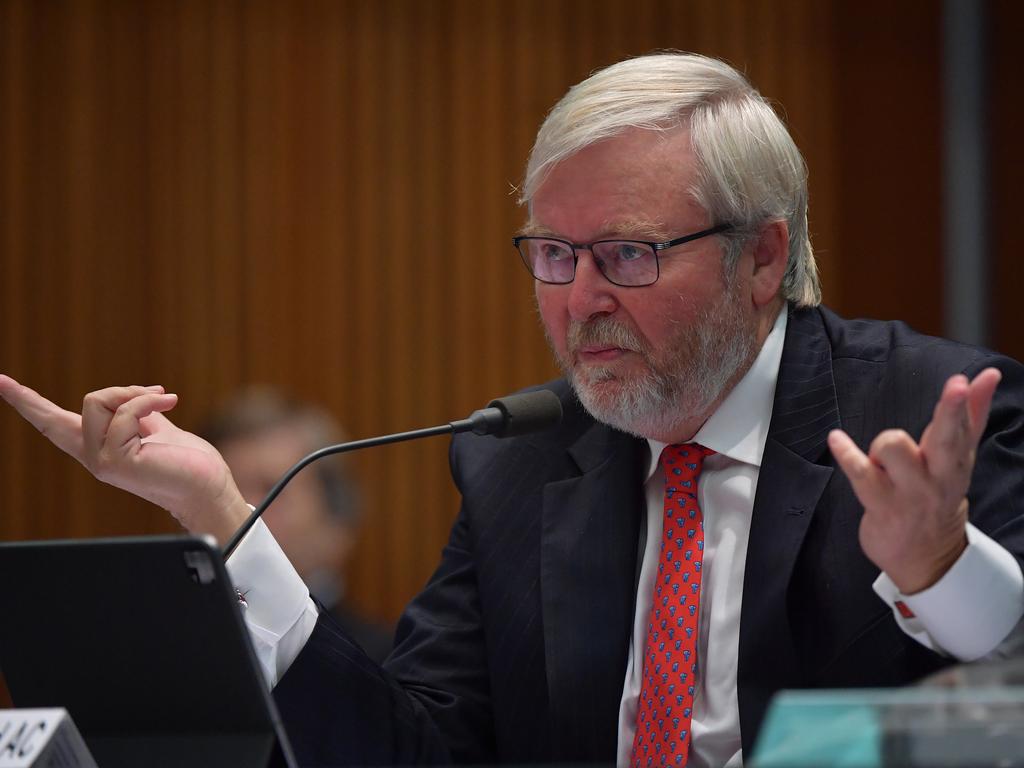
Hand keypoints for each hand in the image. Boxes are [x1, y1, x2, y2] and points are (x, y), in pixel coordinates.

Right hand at [0, 375, 249, 544]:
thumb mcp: (153, 427)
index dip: (24, 402)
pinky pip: (126, 412)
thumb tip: (126, 395)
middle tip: (160, 396)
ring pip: (99, 401)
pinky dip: (150, 402)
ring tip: (166, 404)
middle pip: (78, 404)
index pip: (51, 422)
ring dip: (138, 395)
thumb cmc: (185, 460)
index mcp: (97, 445)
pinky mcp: (115, 462)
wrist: (207, 486)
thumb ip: (132, 412)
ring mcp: (100, 461)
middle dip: (122, 391)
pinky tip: (170, 406)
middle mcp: (91, 455)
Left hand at [828, 367, 1001, 593]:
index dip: (964, 402)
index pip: (965, 427)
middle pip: (945, 437)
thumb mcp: (958, 460)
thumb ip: (971, 415)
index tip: (963, 381)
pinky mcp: (882, 505)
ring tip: (882, 460)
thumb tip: (988, 376)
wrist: (927, 557)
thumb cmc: (938, 495)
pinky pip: (860, 472)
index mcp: (957, 461)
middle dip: (950, 411)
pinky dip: (846, 452)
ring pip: (894, 446)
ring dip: (882, 444)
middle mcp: (938, 476)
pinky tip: (836, 439)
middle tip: (955, 387)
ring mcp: (910, 492)